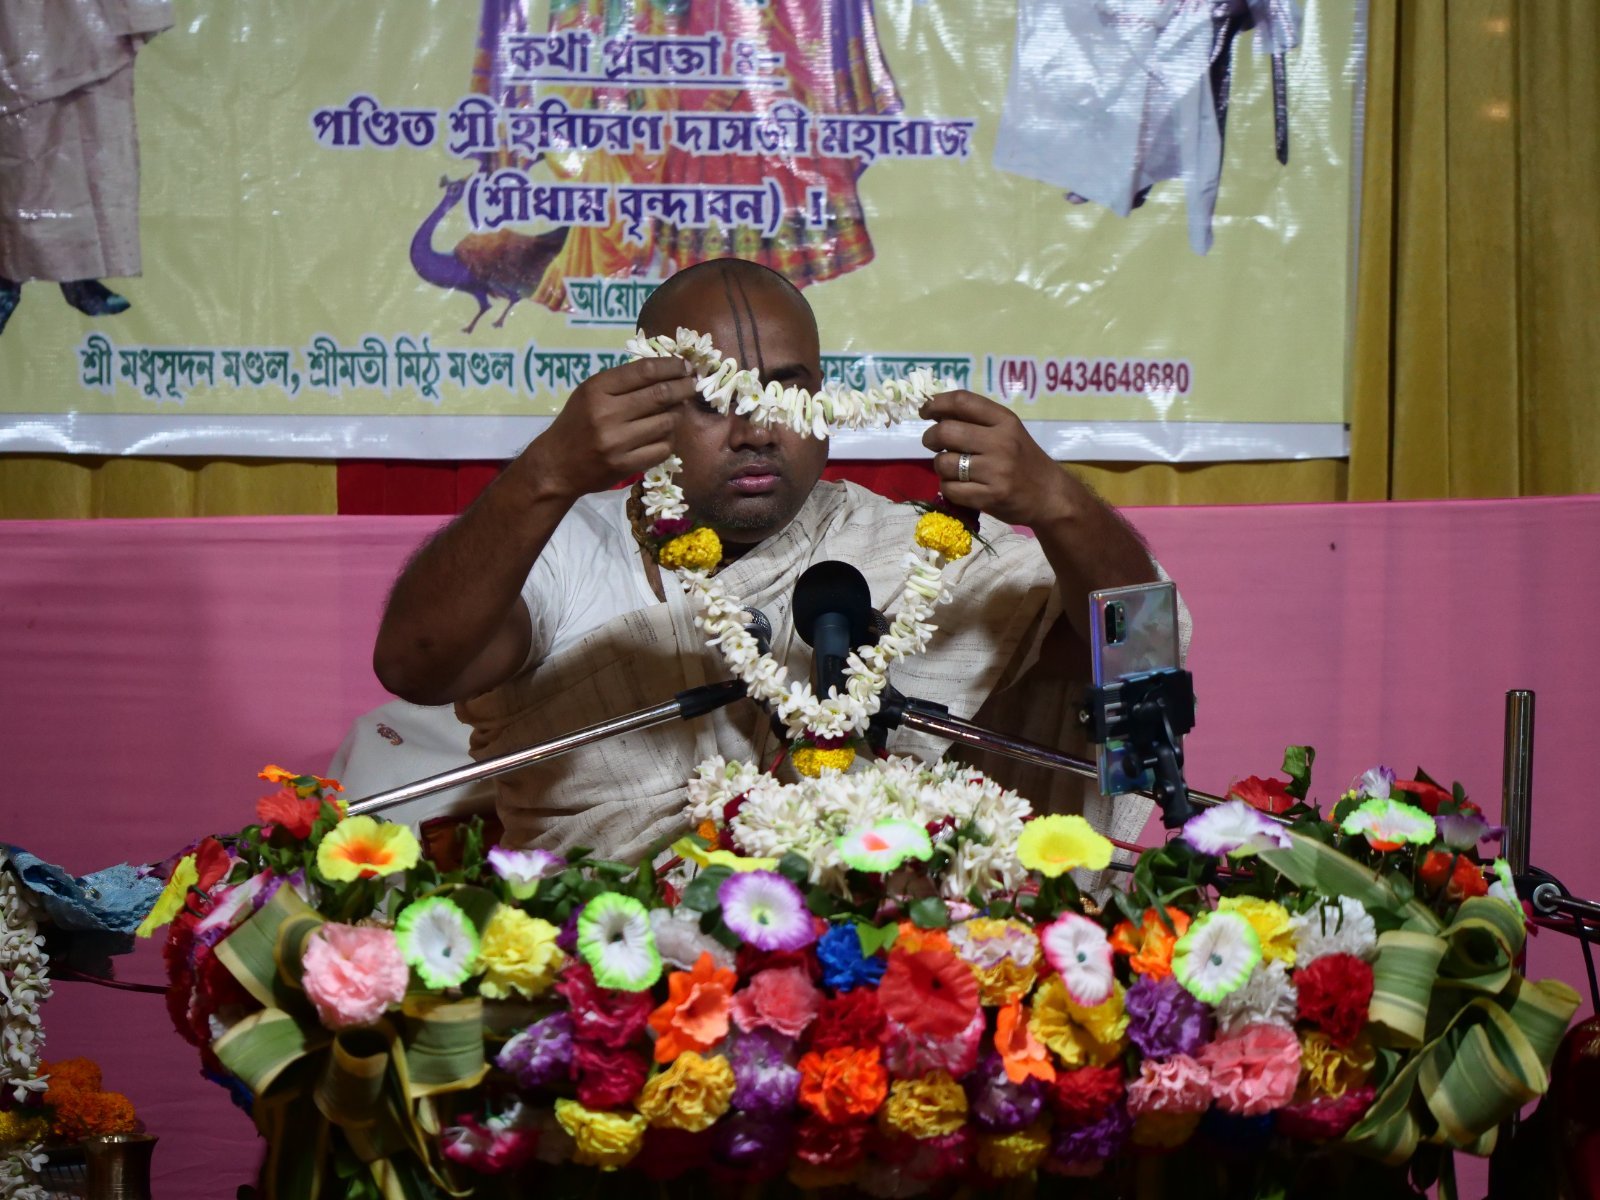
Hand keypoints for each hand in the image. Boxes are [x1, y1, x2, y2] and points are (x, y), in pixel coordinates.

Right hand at [525, 356, 700, 499]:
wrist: (556, 466)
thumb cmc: (576, 424)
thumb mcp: (589, 394)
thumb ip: (622, 383)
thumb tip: (666, 372)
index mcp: (597, 389)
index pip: (644, 371)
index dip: (671, 366)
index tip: (684, 366)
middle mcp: (607, 413)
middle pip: (660, 395)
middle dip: (684, 387)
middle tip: (694, 384)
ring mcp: (617, 441)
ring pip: (666, 422)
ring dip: (676, 415)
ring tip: (675, 411)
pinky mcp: (625, 465)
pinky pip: (663, 448)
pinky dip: (668, 440)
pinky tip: (663, 436)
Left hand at [920, 391, 1070, 527]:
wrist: (1051, 496)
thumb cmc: (1024, 460)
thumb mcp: (1008, 432)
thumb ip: (977, 421)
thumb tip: (935, 411)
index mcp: (1005, 421)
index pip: (962, 401)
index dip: (936, 403)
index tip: (925, 411)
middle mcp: (1001, 442)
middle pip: (946, 431)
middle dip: (930, 437)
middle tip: (932, 443)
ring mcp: (996, 471)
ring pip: (943, 463)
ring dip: (940, 466)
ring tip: (951, 469)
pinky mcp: (990, 497)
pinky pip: (950, 489)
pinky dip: (948, 488)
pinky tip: (960, 486)